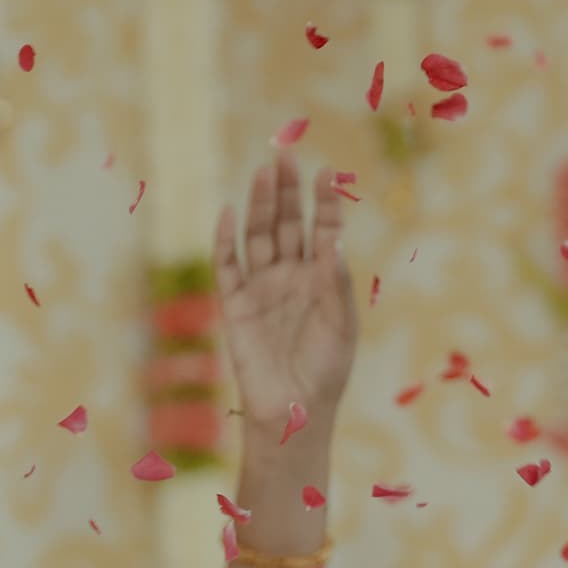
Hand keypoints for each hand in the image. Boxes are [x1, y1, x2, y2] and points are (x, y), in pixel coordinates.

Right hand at [213, 153, 357, 439]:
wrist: (294, 411)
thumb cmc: (326, 371)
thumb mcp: (342, 323)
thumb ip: (335, 280)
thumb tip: (333, 237)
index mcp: (321, 279)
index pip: (323, 230)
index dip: (324, 202)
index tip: (326, 172)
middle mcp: (290, 277)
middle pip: (287, 224)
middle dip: (286, 192)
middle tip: (284, 156)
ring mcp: (261, 289)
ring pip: (258, 236)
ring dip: (260, 205)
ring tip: (263, 172)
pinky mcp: (235, 305)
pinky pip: (227, 266)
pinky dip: (225, 240)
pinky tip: (227, 213)